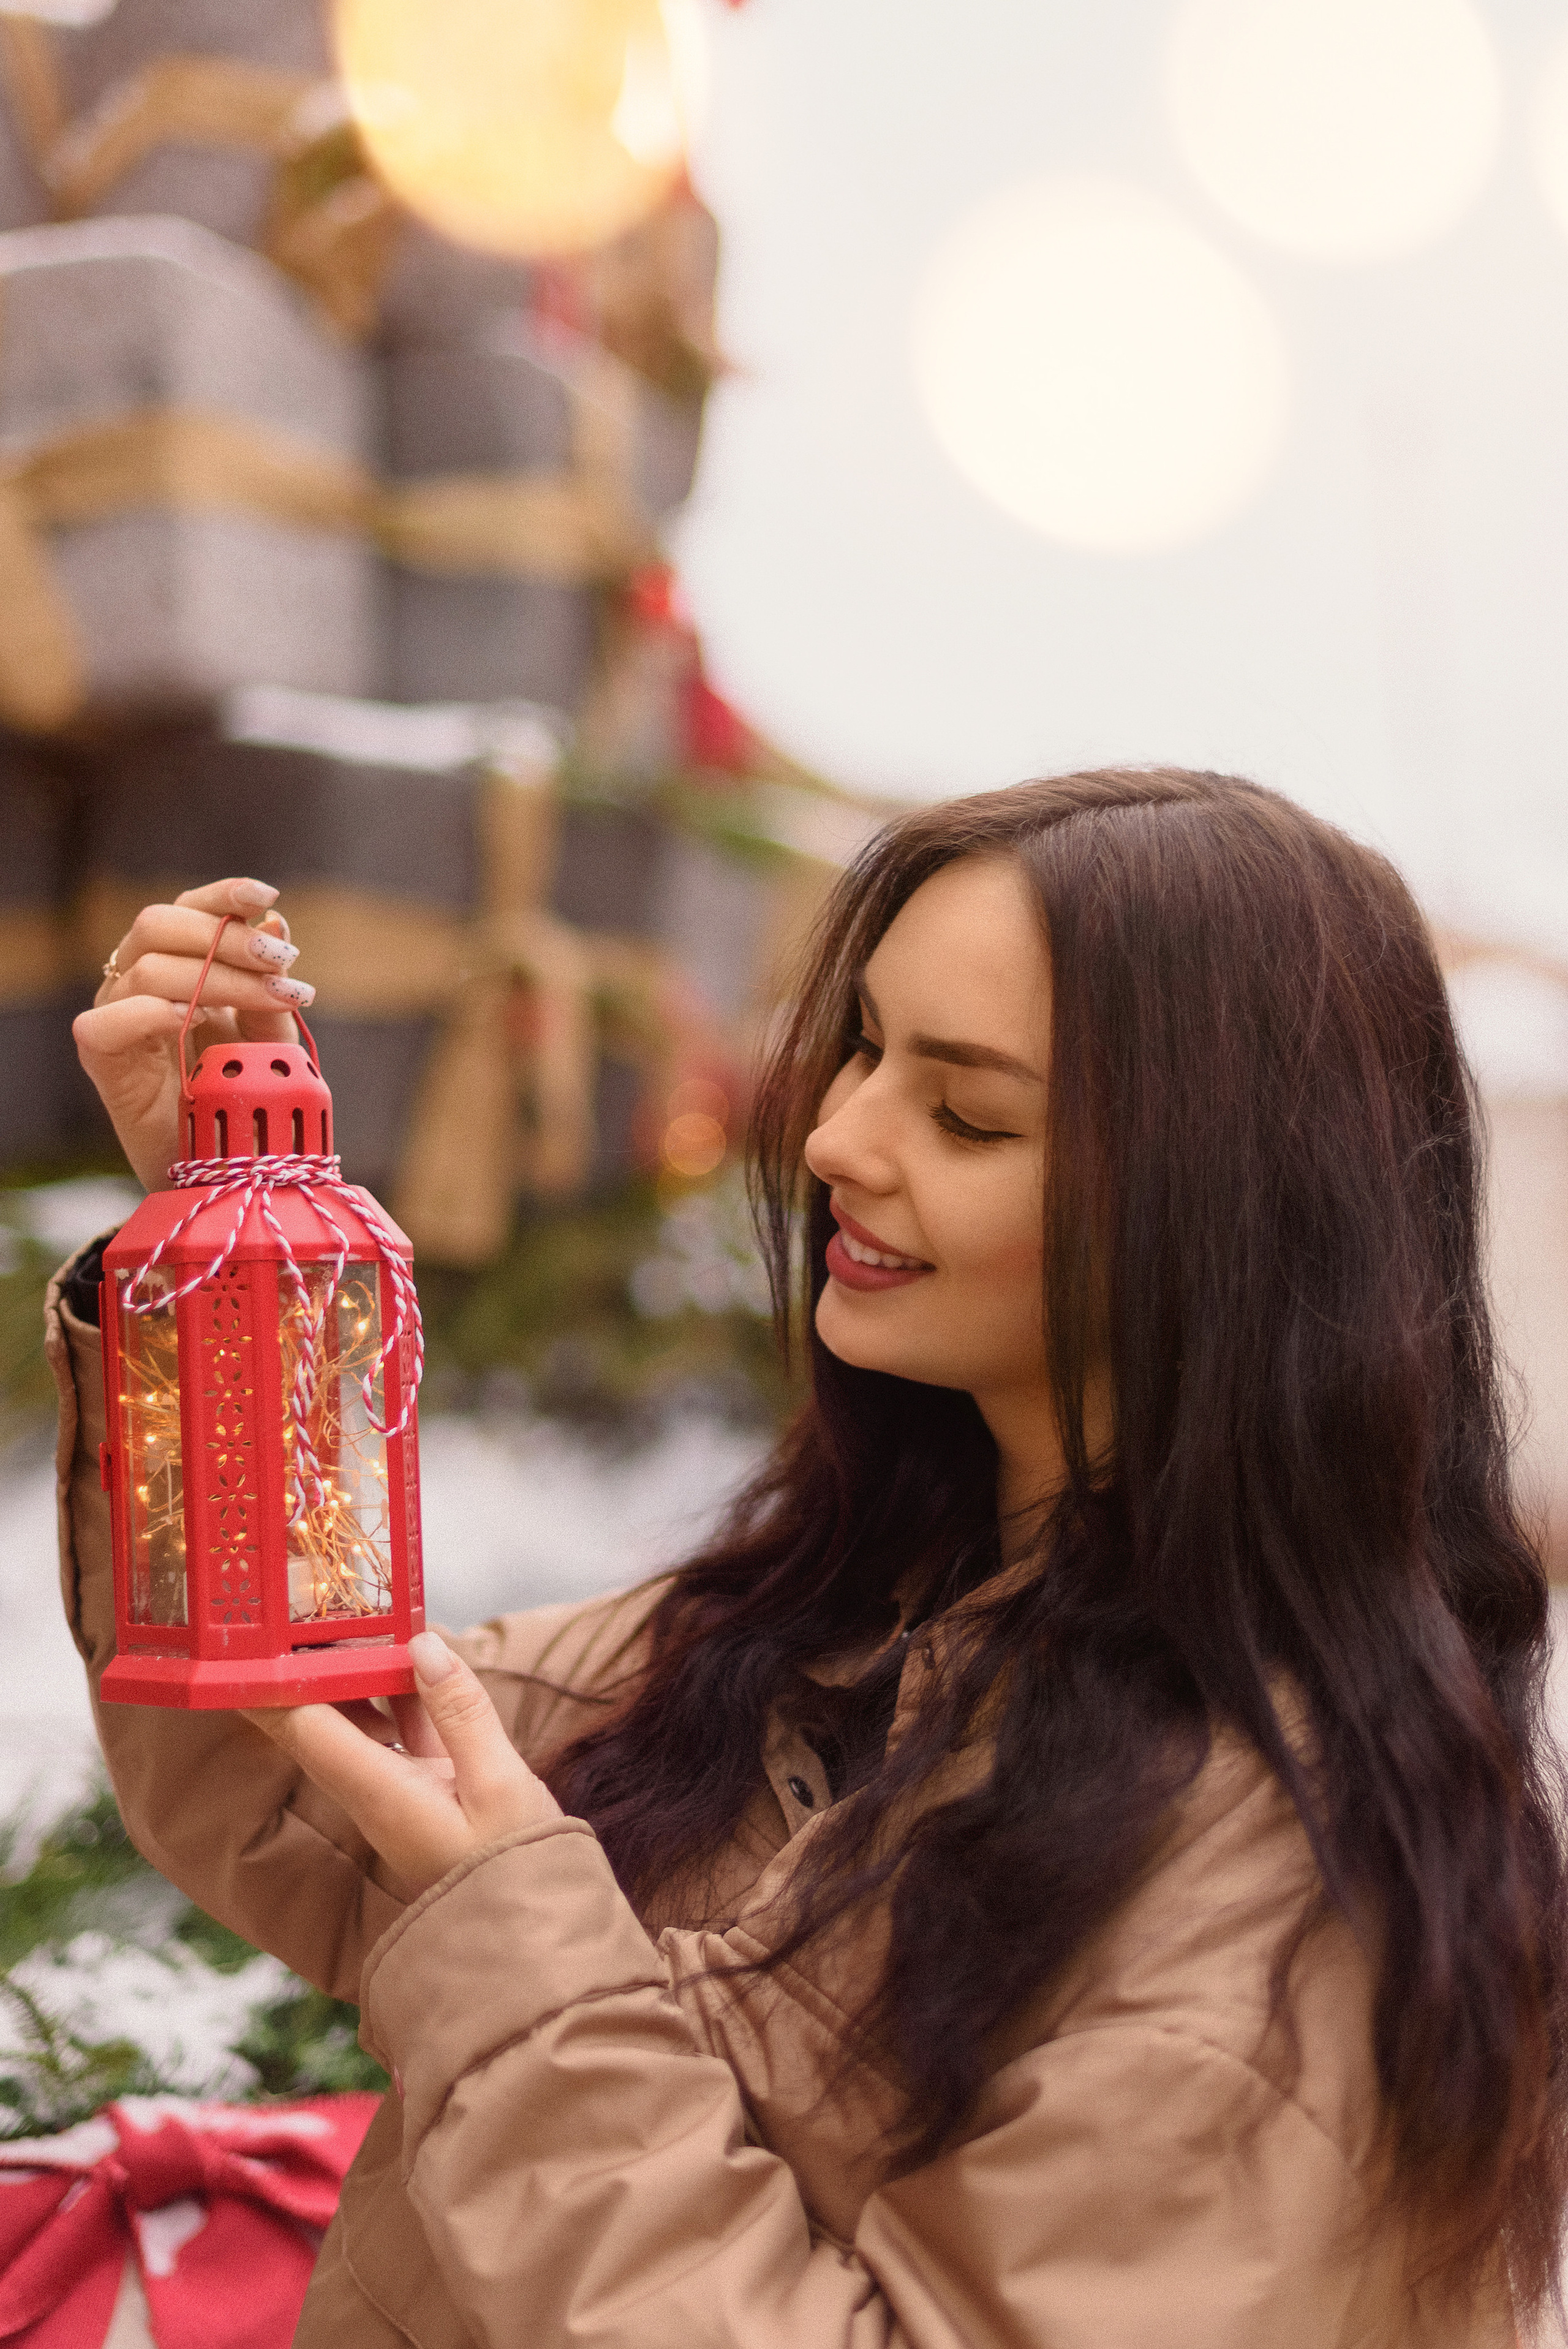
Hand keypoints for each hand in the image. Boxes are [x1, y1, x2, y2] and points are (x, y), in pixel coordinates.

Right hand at [73, 878, 316, 1190]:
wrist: (225, 1166)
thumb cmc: (246, 1095)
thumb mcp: (271, 1038)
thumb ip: (269, 985)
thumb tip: (273, 920)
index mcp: (178, 963)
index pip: (188, 909)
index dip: (223, 895)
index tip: (269, 896)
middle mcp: (138, 980)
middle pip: (159, 924)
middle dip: (227, 937)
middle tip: (282, 961)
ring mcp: (116, 1015)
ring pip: (147, 968)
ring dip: (218, 977)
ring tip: (271, 998)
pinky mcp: (101, 1057)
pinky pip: (108, 1021)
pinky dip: (152, 1013)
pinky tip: (193, 1021)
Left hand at [243, 1633, 562, 1901]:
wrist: (535, 1935)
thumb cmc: (517, 1870)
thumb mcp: (500, 1784)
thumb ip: (461, 1711)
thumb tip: (420, 1644)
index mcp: (380, 1793)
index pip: (303, 1727)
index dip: (267, 1684)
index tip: (237, 1644)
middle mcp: (376, 1792)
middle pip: (323, 1719)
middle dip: (303, 1666)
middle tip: (288, 1610)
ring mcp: (401, 1792)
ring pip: (362, 1720)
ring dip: (354, 1671)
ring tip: (345, 1616)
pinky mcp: (430, 1790)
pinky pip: (403, 1730)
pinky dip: (402, 1692)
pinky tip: (410, 1655)